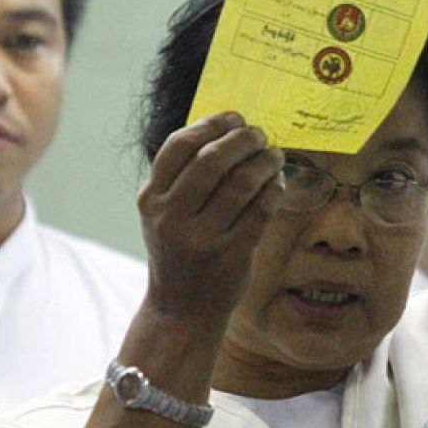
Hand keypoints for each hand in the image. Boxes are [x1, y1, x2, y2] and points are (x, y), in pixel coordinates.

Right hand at [137, 112, 283, 331]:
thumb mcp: (163, 215)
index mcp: (151, 200)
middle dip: (242, 139)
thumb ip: (182, 178)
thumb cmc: (178, 252)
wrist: (181, 310)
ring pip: (241, 184)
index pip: (179, 146)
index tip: (233, 118)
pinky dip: (273, 191)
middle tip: (259, 135)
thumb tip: (226, 131)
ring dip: (264, 162)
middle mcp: (171, 218)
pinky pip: (260, 211)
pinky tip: (277, 183)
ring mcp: (201, 240)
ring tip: (273, 156)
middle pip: (212, 160)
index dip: (210, 125)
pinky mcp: (230, 256)